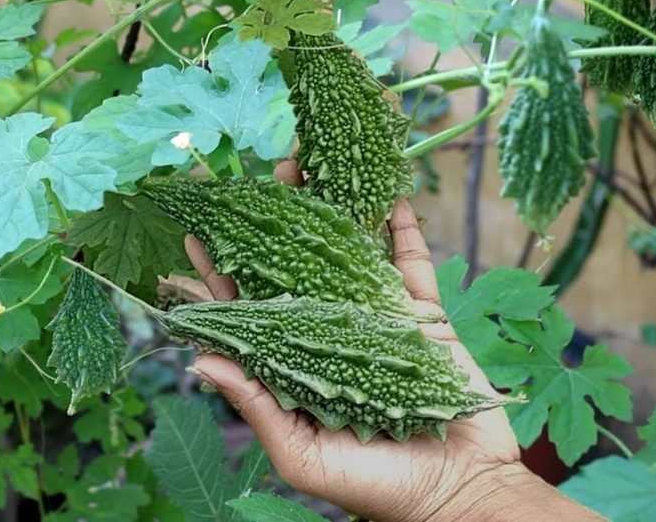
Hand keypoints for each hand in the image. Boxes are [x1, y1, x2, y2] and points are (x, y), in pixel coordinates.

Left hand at [182, 161, 601, 521]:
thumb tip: (199, 361)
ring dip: (331, 211)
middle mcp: (333, 335)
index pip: (250, 311)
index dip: (222, 276)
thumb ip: (257, 406)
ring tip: (311, 166)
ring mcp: (379, 322)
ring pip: (348, 255)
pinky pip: (410, 264)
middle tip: (256, 178)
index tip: (195, 237)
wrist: (460, 494)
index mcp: (299, 365)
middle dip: (275, 224)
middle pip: (296, 269)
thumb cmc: (376, 489)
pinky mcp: (423, 318)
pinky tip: (387, 194)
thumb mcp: (303, 456)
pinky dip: (401, 228)